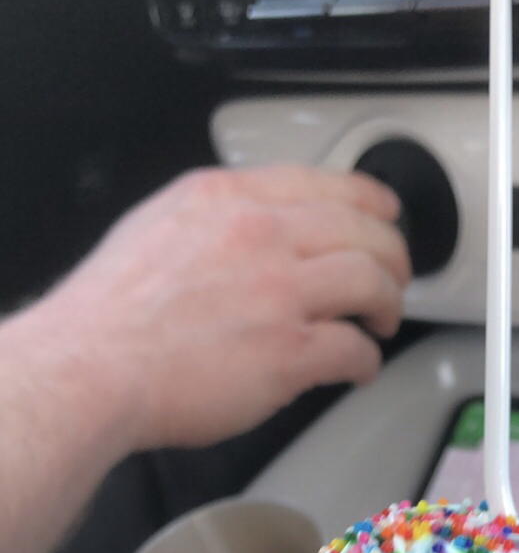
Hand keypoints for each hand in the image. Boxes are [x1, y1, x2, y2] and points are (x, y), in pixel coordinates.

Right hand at [37, 166, 409, 451]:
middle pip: (361, 230)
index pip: (321, 184)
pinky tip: (359, 368)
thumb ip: (210, 221)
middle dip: (390, 256)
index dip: (368, 200)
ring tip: (382, 320)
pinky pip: (354, 348)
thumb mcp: (156, 227)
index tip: (382, 212)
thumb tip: (248, 231)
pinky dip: (366, 360)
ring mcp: (279, 292)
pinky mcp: (289, 351)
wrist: (92, 368)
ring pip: (371, 280)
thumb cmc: (111, 315)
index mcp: (226, 199)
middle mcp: (259, 235)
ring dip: (387, 303)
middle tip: (393, 277)